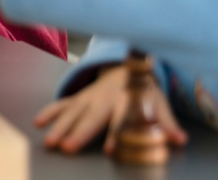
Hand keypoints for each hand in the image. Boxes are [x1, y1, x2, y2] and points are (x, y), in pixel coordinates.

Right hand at [34, 66, 187, 153]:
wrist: (126, 67)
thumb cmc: (144, 91)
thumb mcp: (159, 103)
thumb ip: (167, 123)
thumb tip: (180, 139)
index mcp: (125, 100)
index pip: (121, 120)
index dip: (116, 134)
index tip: (110, 150)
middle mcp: (103, 98)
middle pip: (90, 118)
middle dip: (78, 132)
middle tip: (66, 147)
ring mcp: (88, 97)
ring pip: (72, 112)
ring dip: (59, 126)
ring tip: (49, 142)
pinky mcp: (78, 97)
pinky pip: (62, 104)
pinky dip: (49, 111)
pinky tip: (38, 122)